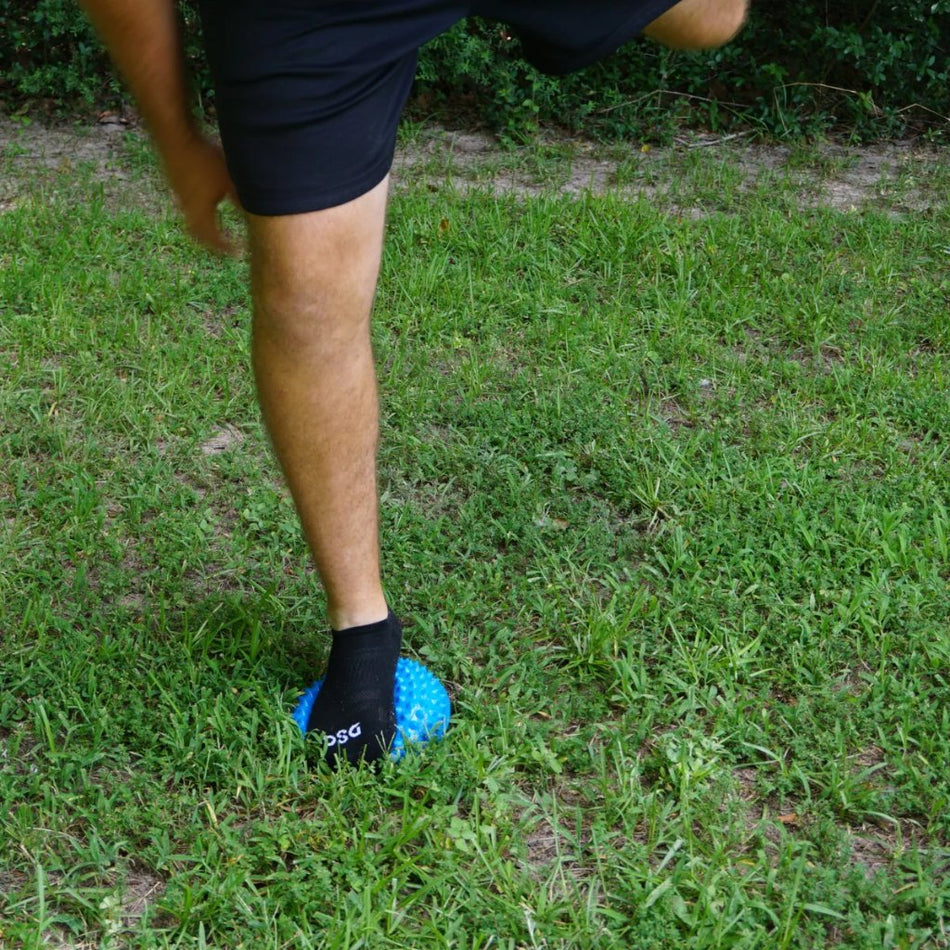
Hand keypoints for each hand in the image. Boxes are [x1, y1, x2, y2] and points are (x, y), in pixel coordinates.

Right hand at [162, 133, 239, 255]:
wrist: (175, 137)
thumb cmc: (204, 158)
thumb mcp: (231, 182)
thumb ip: (244, 200)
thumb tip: (261, 215)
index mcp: (201, 212)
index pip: (213, 239)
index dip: (224, 247)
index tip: (236, 253)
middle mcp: (187, 207)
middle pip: (198, 234)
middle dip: (212, 243)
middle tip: (223, 248)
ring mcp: (179, 194)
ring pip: (191, 219)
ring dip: (203, 228)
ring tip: (215, 230)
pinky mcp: (176, 182)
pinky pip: (188, 206)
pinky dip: (198, 213)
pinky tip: (206, 205)